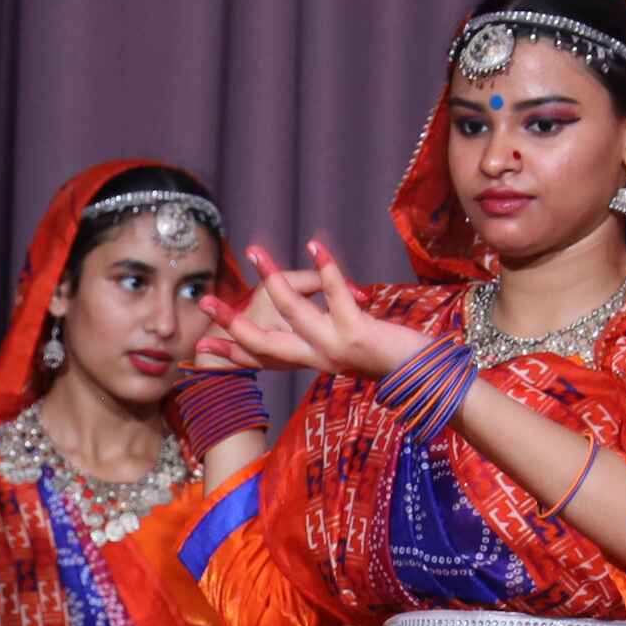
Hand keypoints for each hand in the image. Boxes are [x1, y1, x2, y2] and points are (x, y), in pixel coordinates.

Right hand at [209, 241, 422, 379]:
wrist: (425, 378)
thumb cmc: (389, 357)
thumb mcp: (349, 347)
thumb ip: (325, 337)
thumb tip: (311, 317)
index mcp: (312, 363)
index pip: (262, 359)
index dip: (230, 353)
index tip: (200, 347)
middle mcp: (317, 359)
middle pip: (263, 342)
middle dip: (231, 322)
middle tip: (205, 302)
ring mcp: (335, 348)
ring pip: (293, 314)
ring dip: (273, 281)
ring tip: (256, 254)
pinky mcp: (357, 334)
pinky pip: (335, 296)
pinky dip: (325, 270)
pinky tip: (315, 247)